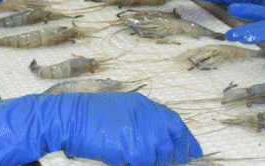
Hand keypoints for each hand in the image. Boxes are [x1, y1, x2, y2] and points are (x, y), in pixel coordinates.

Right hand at [0, 91, 201, 165]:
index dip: (186, 138)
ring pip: (161, 156)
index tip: (195, 151)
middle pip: (172, 140)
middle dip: (177, 154)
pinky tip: (127, 160)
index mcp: (142, 104)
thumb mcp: (118, 110)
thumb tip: (159, 137)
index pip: (174, 121)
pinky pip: (146, 164)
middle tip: (179, 161)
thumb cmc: (88, 116)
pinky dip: (141, 164)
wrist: (69, 118)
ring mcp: (140, 133)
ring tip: (139, 157)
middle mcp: (145, 116)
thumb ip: (139, 120)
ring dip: (157, 161)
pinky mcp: (134, 150)